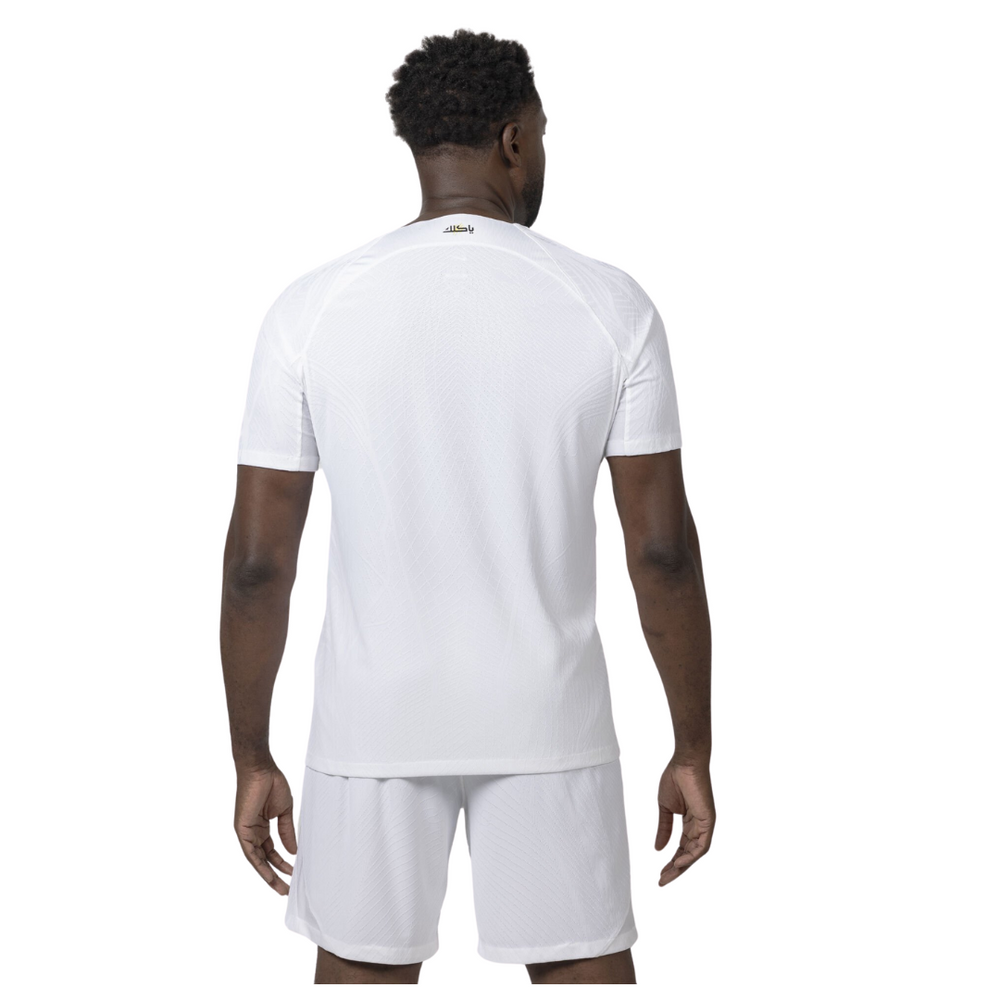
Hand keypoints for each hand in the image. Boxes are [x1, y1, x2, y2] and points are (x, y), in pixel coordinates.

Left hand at [234, 764, 296, 894]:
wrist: (261, 770)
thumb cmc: (272, 784)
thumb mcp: (284, 811)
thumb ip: (287, 832)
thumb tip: (293, 851)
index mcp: (262, 827)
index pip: (271, 851)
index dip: (281, 863)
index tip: (293, 873)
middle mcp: (253, 832)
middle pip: (264, 859)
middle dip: (275, 875)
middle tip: (286, 888)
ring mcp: (246, 832)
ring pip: (257, 859)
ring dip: (268, 875)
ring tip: (281, 887)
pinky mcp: (242, 830)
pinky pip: (250, 852)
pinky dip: (259, 864)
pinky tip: (269, 874)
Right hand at [655, 757, 714, 884]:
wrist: (684, 763)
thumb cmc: (675, 779)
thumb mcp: (665, 808)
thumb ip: (663, 828)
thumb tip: (658, 848)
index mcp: (689, 823)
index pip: (681, 848)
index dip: (671, 862)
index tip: (660, 874)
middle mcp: (699, 826)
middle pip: (688, 854)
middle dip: (675, 869)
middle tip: (662, 881)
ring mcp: (704, 824)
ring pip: (695, 853)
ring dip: (682, 867)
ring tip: (667, 875)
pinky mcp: (708, 821)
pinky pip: (702, 844)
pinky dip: (691, 856)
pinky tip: (679, 863)